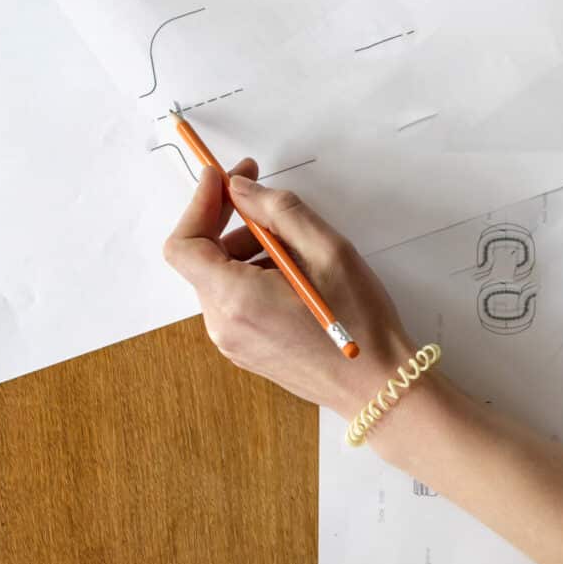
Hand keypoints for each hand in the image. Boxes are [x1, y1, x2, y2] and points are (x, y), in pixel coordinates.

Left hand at [163, 163, 415, 415]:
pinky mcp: (246, 350)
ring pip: (219, 279)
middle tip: (263, 196)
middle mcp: (224, 325)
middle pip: (201, 259)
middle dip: (228, 222)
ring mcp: (233, 342)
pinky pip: (234, 301)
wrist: (378, 385)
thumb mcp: (327, 250)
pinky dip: (252, 275)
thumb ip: (278, 211)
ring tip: (295, 247)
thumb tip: (241, 190)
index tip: (223, 178)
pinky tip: (293, 274)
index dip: (199, 204)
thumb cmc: (360, 321)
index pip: (184, 244)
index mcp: (236, 300)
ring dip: (245, 250)